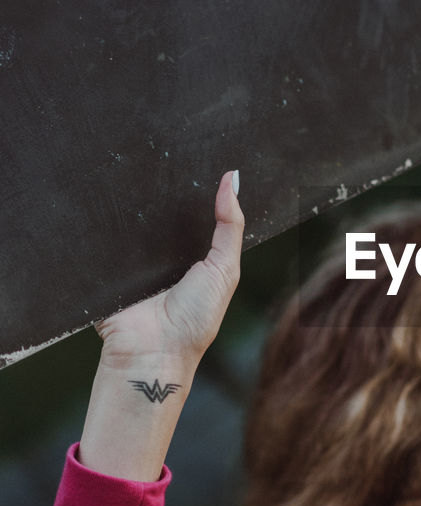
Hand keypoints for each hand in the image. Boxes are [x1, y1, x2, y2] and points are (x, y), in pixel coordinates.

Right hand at [94, 171, 243, 366]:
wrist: (153, 351)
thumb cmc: (195, 319)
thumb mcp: (224, 269)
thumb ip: (230, 227)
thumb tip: (231, 180)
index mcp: (192, 256)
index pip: (191, 213)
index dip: (194, 188)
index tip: (196, 154)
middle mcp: (161, 257)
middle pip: (160, 214)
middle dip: (161, 190)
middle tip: (163, 157)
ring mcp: (132, 262)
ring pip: (131, 222)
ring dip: (132, 206)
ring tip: (135, 174)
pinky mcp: (105, 268)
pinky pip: (104, 240)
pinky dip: (106, 227)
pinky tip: (110, 205)